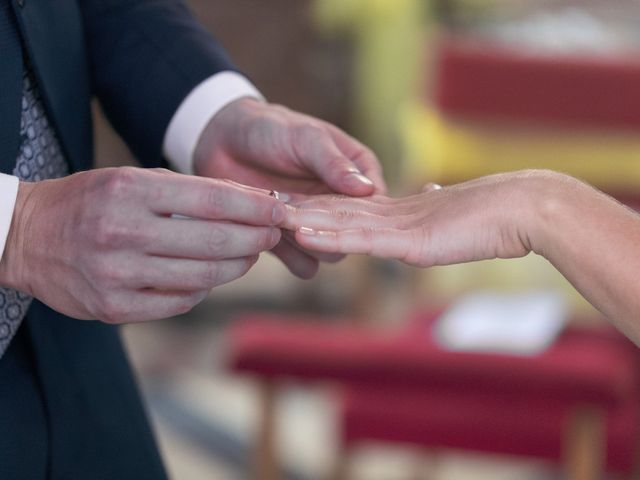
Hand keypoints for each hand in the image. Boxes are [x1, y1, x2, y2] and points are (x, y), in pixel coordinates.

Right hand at [0, 167, 284, 323]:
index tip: (282, 210)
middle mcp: (122, 232)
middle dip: (255, 239)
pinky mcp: (112, 307)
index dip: (255, 207)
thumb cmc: (91, 202)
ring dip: (235, 266)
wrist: (26, 237)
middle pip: (214, 241)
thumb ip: (187, 191)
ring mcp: (116, 274)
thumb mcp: (132, 180)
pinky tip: (209, 277)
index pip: (211, 199)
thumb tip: (252, 203)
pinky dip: (202, 290)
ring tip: (247, 255)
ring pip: (202, 277)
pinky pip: (178, 302)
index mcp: (130, 191)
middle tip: (273, 235)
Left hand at [194, 98, 386, 277]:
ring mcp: (317, 223)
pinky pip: (304, 264)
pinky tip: (272, 239)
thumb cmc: (270, 128)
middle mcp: (342, 202)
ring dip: (309, 246)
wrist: (222, 141)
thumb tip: (368, 190)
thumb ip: (333, 164)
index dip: (361, 213)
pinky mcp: (292, 242)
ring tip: (280, 224)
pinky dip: (292, 259)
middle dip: (328, 230)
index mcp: (357, 172)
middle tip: (295, 216)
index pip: (375, 203)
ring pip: (331, 254)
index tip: (333, 208)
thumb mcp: (306, 138)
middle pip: (353, 234)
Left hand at [282, 171, 557, 266]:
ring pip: (340, 220)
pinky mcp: (407, 238)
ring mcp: (398, 225)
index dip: (321, 205)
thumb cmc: (498, 216)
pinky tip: (302, 232)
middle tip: (266, 204)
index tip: (293, 203)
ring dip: (304, 219)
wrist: (523, 209)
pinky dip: (328, 234)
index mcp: (403, 212)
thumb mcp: (456, 214)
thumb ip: (437, 205)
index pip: (353, 208)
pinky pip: (359, 237)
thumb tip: (430, 192)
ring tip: (270, 215)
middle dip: (302, 209)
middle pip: (338, 210)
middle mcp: (394, 214)